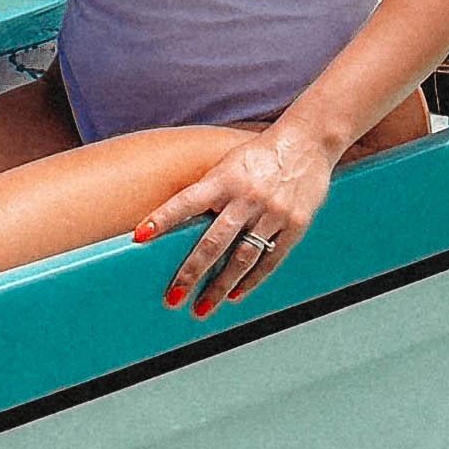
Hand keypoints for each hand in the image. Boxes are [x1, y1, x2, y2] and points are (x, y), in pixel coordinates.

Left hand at [134, 118, 333, 318]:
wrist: (309, 141)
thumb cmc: (262, 154)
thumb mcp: (229, 164)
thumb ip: (209, 191)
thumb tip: (179, 223)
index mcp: (226, 178)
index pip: (186, 201)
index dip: (162, 218)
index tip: (139, 237)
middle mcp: (247, 197)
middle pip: (214, 242)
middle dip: (191, 273)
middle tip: (173, 297)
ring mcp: (272, 213)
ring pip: (241, 258)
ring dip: (219, 287)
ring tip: (202, 307)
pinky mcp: (295, 225)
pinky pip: (270, 259)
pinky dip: (251, 280)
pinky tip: (235, 295)